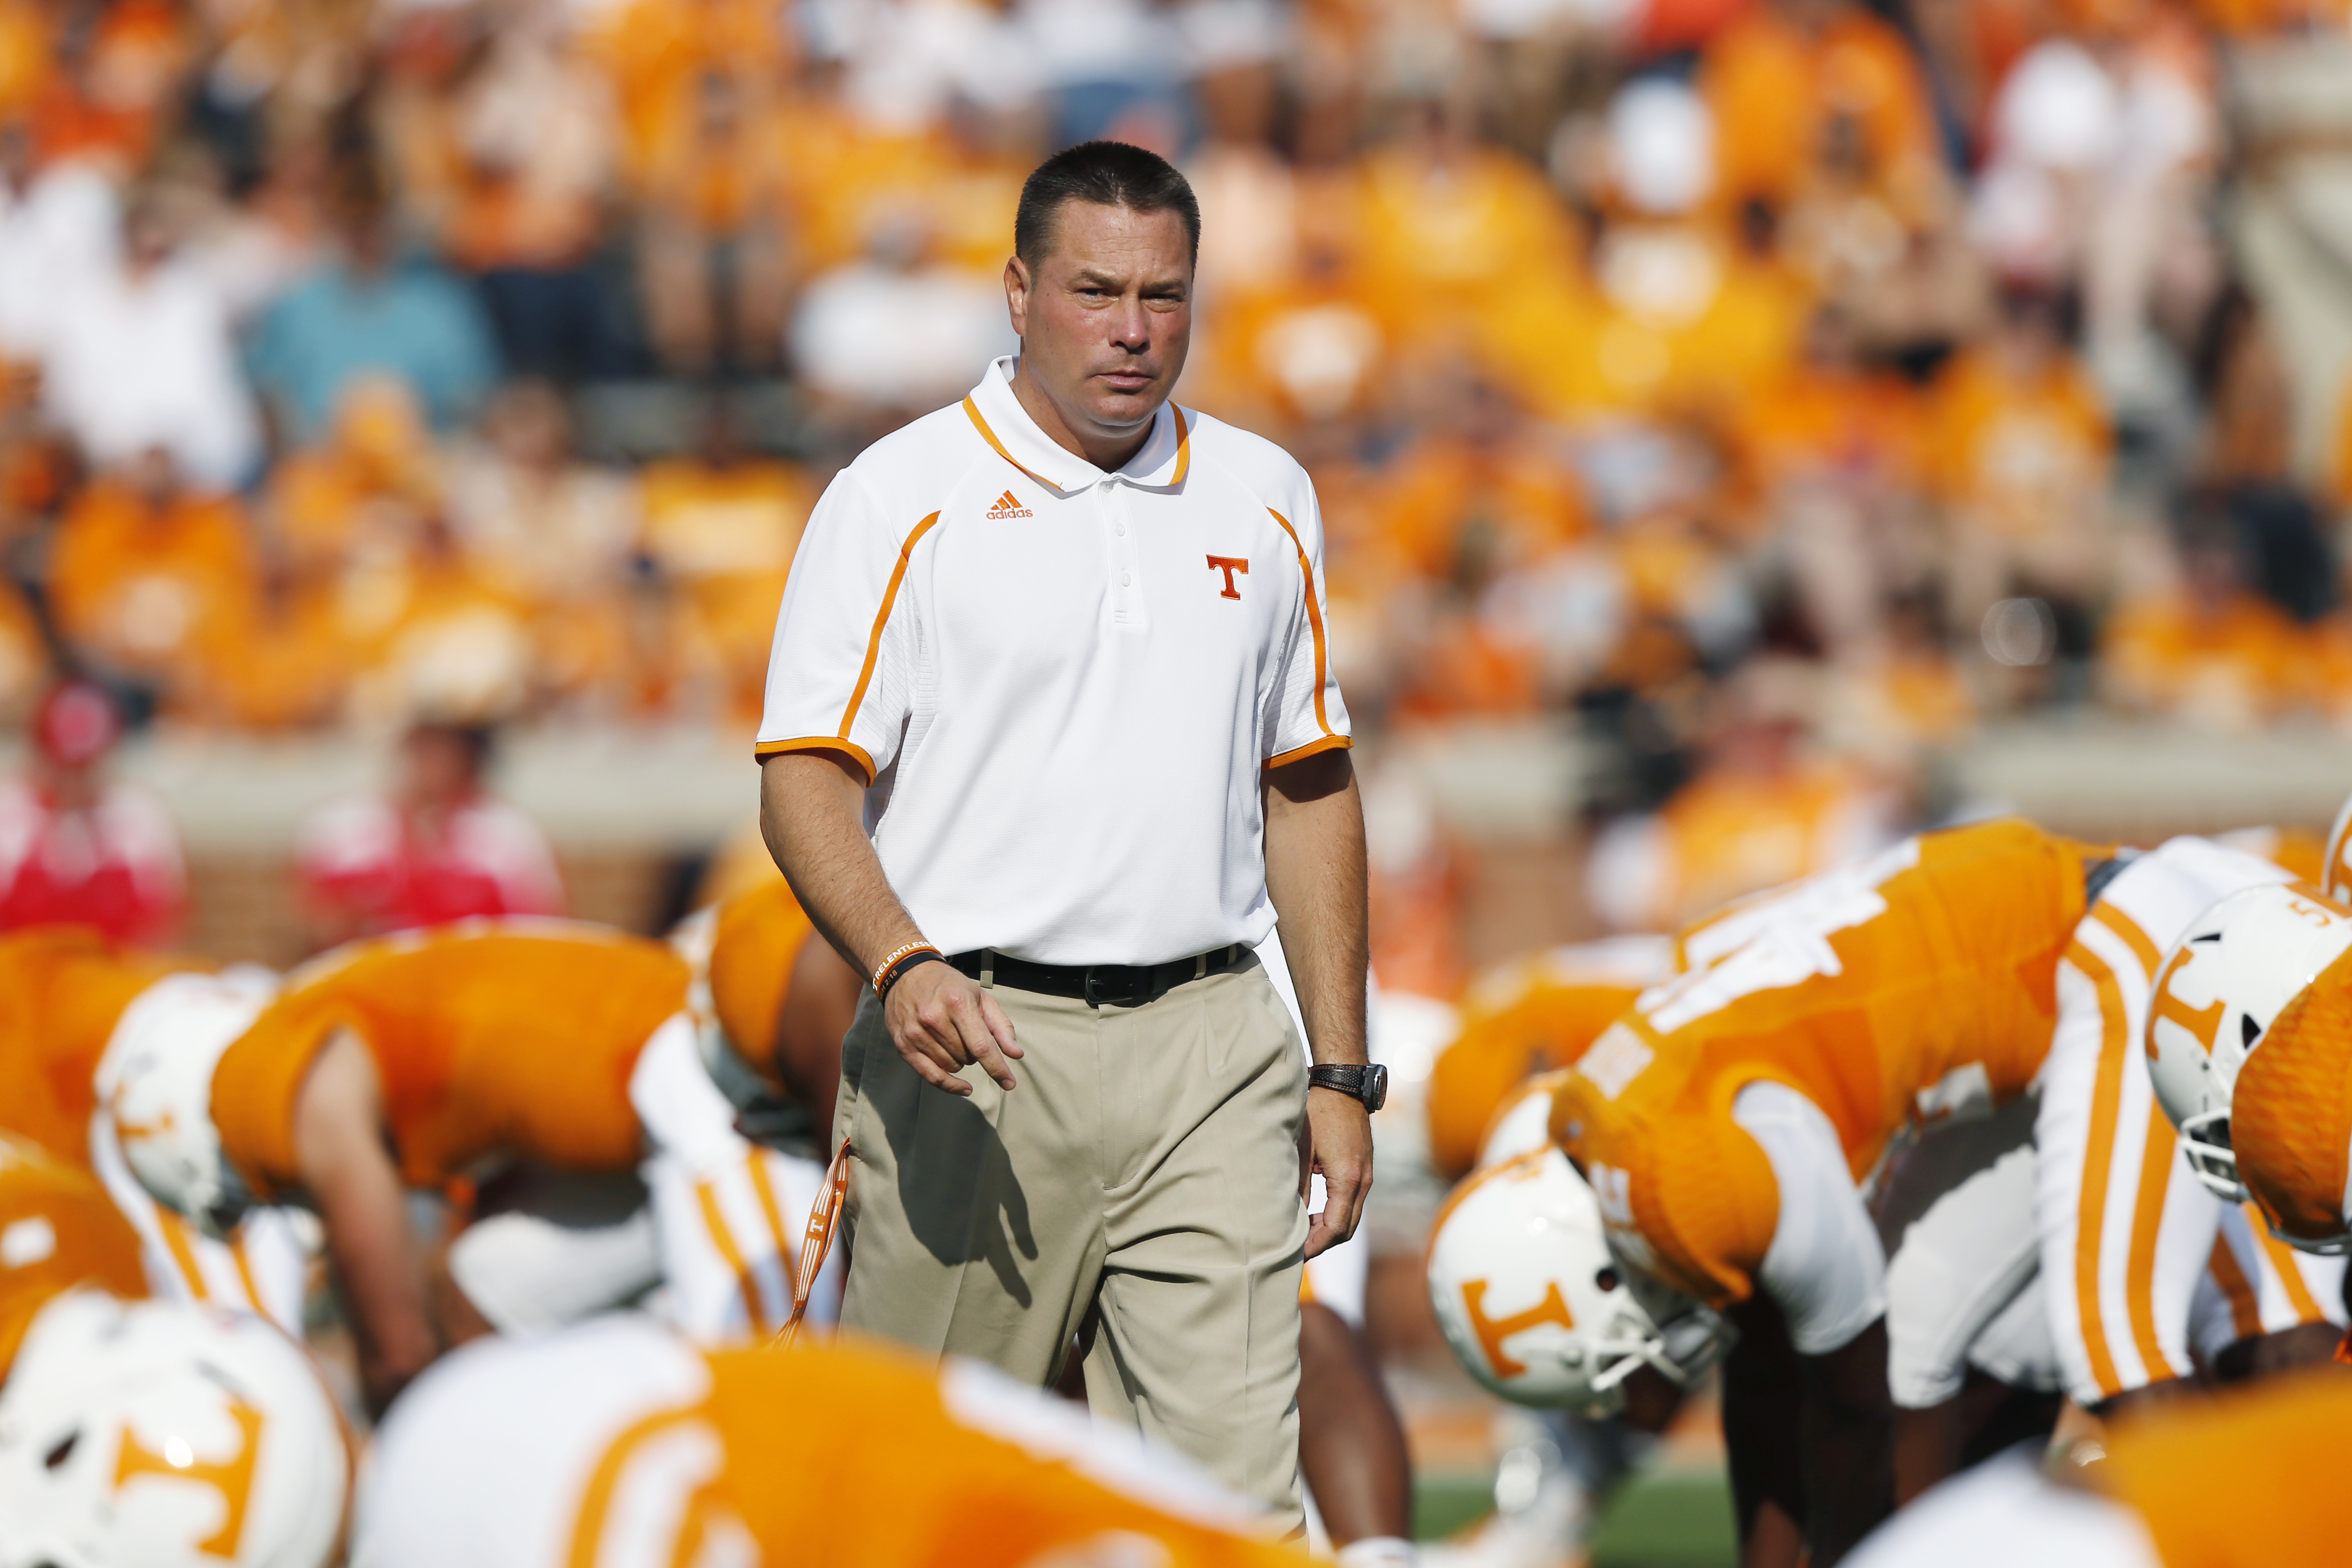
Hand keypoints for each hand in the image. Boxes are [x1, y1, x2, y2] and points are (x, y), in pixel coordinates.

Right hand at [883, 961, 1022, 1094]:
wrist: (906, 974)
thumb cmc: (949, 986)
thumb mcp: (980, 997)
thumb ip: (1001, 1026)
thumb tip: (1016, 1054)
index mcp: (957, 1003)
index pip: (981, 1045)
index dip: (997, 1068)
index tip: (1009, 1083)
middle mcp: (934, 1018)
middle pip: (967, 1057)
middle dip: (975, 1053)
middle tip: (968, 1034)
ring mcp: (916, 1033)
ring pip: (951, 1066)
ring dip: (960, 1061)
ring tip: (954, 1040)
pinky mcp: (903, 1045)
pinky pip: (930, 1076)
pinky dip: (949, 1085)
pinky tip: (963, 1087)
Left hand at [1303, 1086, 1372, 1258]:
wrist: (1342, 1081)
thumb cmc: (1317, 1110)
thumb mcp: (1300, 1148)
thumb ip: (1296, 1187)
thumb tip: (1287, 1220)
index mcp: (1347, 1179)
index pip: (1334, 1229)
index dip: (1314, 1246)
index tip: (1293, 1254)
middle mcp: (1363, 1180)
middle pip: (1346, 1229)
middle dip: (1322, 1243)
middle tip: (1294, 1249)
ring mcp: (1366, 1174)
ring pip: (1351, 1216)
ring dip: (1328, 1228)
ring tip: (1300, 1231)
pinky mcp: (1363, 1167)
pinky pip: (1352, 1201)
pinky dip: (1334, 1213)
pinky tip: (1313, 1211)